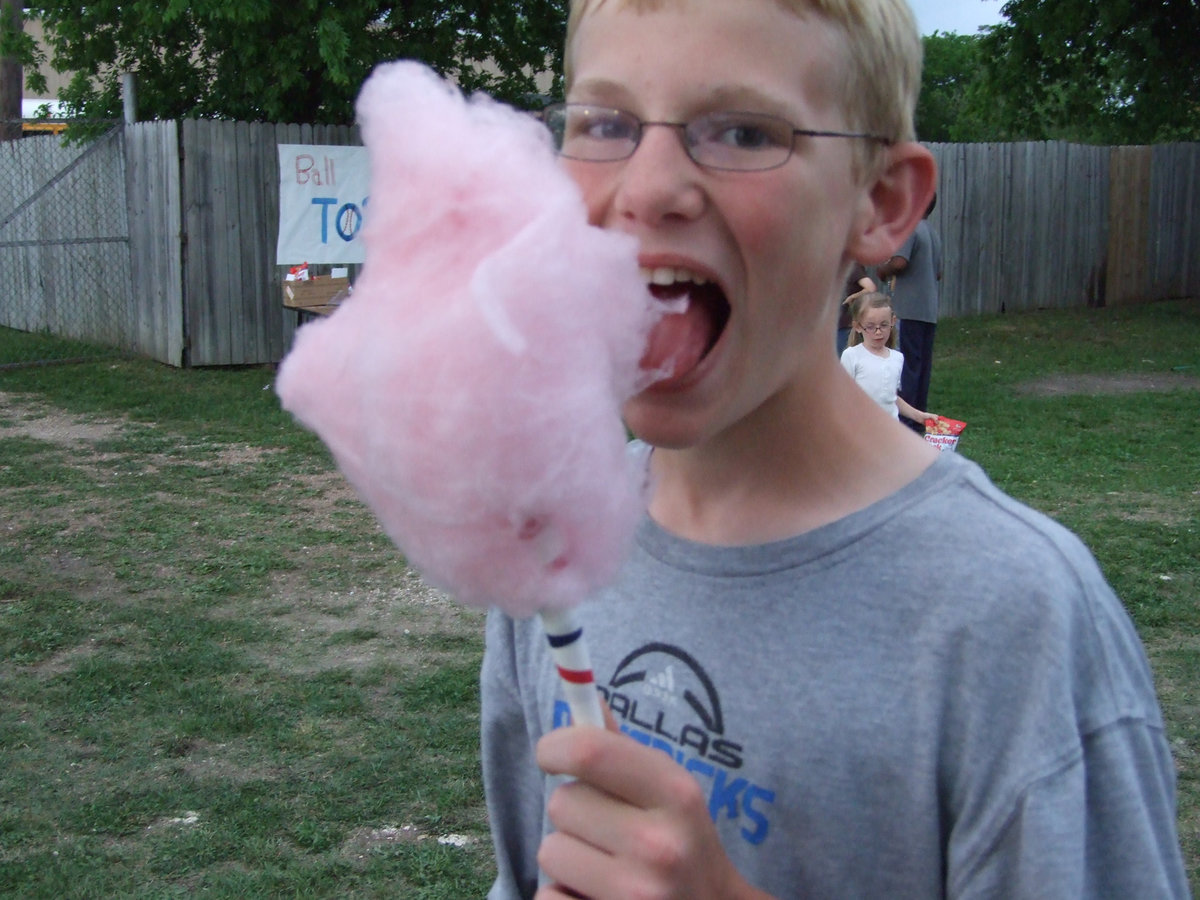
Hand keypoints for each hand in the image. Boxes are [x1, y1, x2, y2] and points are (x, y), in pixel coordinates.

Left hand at [534, 719, 772, 899]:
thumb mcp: (669, 794)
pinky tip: (597, 897)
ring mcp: (636, 895)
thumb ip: (622, 751)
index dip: (555, 747)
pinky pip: (546, 897)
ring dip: (568, 858)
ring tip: (605, 868)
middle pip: (561, 802)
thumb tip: (586, 697)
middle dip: (575, 814)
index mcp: (677, 795)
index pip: (590, 751)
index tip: (552, 755)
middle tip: (606, 831)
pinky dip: (563, 896)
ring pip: (549, 851)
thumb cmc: (682, 846)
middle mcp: (659, 846)